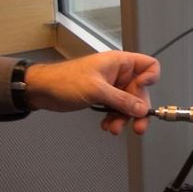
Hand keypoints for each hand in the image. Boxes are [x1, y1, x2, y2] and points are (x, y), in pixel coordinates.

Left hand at [24, 51, 159, 134]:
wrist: (42, 90)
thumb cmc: (65, 80)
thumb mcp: (96, 90)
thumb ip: (121, 100)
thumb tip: (141, 108)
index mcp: (120, 63)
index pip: (148, 66)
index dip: (150, 80)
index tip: (142, 94)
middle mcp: (118, 74)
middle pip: (140, 91)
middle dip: (136, 110)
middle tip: (137, 127)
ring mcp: (111, 86)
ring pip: (128, 104)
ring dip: (123, 118)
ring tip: (113, 128)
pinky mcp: (103, 97)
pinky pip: (116, 109)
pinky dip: (113, 118)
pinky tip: (106, 124)